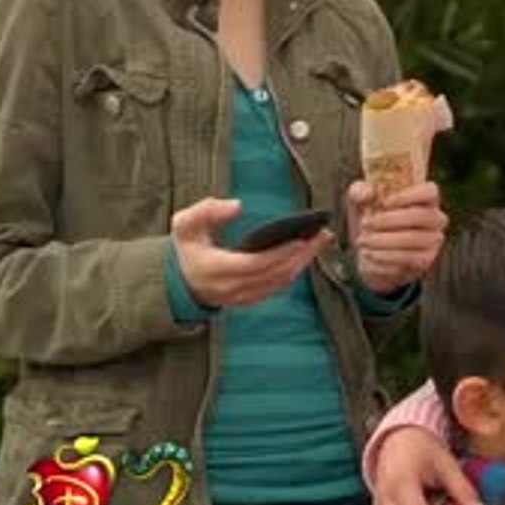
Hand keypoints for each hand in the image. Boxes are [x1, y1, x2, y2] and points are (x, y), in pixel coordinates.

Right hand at [171, 197, 332, 307]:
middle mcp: (231, 287)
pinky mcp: (251, 299)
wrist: (181, 281)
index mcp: (215, 269)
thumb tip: (237, 206)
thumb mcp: (185, 224)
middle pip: (274, 273)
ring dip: (304, 262)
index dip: (279, 254)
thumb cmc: (187, 248)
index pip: (254, 264)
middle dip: (302, 254)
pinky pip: (278, 286)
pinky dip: (295, 270)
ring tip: (321, 240)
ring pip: (280, 282)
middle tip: (323, 234)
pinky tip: (308, 253)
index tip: (301, 239)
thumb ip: (207, 211)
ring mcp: (242, 296)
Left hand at [349, 180, 447, 294]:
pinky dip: (385, 257)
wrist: (370, 255)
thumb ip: (359, 192)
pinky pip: (409, 259)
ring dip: (384, 240)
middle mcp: (435, 218)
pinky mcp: (425, 261)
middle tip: (365, 224)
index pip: (430, 191)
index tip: (384, 202)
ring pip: (414, 239)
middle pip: (422, 216)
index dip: (410, 195)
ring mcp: (433, 241)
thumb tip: (367, 193)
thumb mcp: (359, 204)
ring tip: (362, 241)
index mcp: (424, 198)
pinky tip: (369, 254)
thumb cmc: (371, 222)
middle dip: (390, 220)